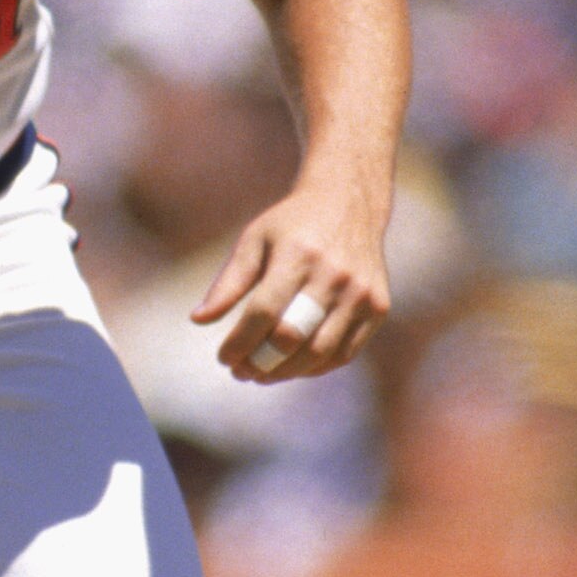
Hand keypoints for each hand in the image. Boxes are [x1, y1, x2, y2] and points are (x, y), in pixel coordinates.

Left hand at [190, 181, 390, 381]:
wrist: (350, 203)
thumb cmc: (292, 225)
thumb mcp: (254, 240)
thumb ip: (228, 282)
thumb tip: (198, 320)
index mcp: (299, 254)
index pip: (263, 312)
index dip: (240, 343)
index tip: (224, 358)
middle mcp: (334, 274)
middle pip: (292, 336)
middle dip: (260, 362)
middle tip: (241, 372)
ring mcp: (361, 293)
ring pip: (319, 352)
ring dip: (285, 372)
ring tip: (262, 374)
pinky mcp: (378, 307)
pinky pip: (344, 353)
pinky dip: (315, 368)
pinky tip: (293, 366)